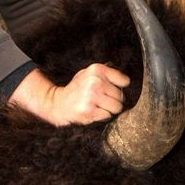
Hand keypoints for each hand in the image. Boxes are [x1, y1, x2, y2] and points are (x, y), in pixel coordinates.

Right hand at [8, 65, 130, 125]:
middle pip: (121, 96)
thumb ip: (106, 73)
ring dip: (109, 109)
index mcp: (97, 69)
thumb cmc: (77, 89)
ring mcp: (92, 96)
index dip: (120, 87)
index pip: (124, 81)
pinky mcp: (89, 110)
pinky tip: (91, 110)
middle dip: (113, 99)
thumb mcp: (88, 74)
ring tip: (97, 105)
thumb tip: (126, 79)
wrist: (58, 103)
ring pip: (116, 107)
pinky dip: (101, 115)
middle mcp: (95, 81)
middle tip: (100, 99)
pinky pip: (107, 115)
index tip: (112, 89)